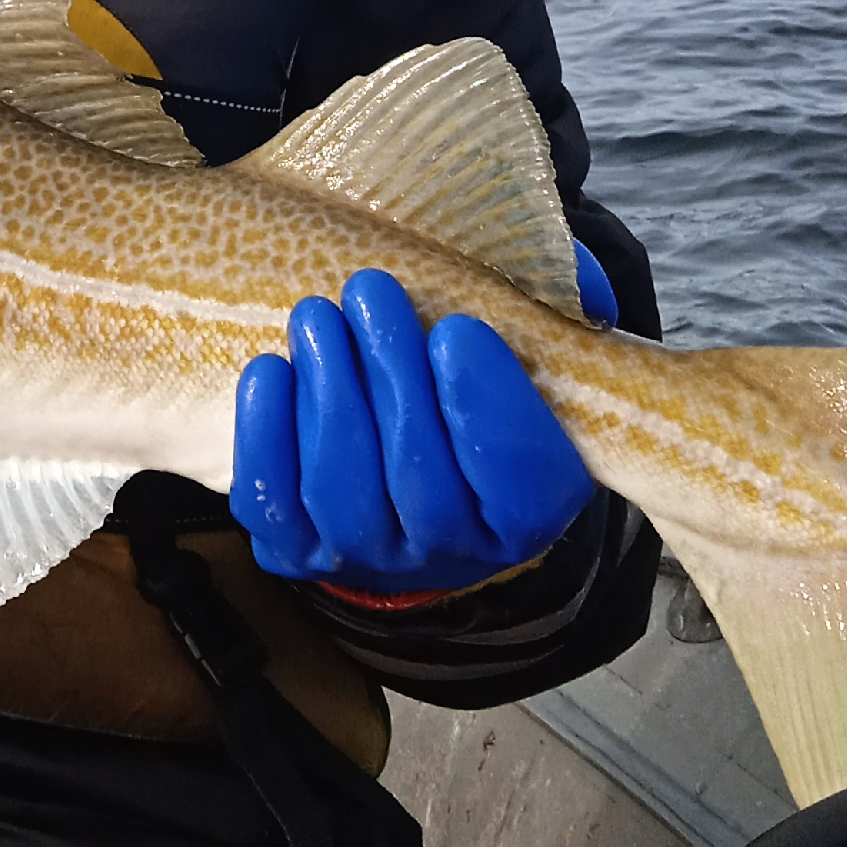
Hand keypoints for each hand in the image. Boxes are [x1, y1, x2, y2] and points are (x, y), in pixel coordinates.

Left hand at [231, 266, 596, 596]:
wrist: (393, 430)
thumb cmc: (465, 370)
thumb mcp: (529, 335)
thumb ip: (558, 307)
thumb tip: (578, 289)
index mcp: (530, 509)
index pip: (520, 484)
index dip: (487, 409)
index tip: (457, 330)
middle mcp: (452, 551)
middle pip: (423, 485)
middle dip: (393, 378)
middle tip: (371, 291)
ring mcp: (368, 557)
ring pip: (344, 498)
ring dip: (328, 398)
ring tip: (316, 317)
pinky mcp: (296, 547)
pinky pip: (275, 507)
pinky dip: (267, 439)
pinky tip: (271, 370)